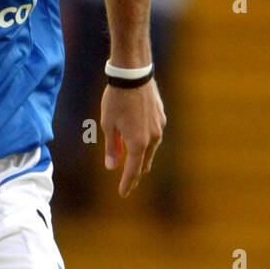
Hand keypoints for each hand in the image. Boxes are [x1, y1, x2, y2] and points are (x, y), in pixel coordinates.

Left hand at [101, 79, 165, 196]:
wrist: (133, 75)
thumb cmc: (116, 99)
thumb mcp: (108, 125)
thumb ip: (111, 148)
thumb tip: (112, 166)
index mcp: (137, 143)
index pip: (132, 170)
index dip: (127, 183)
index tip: (123, 193)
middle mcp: (152, 138)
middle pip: (144, 163)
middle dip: (136, 174)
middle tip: (129, 184)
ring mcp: (159, 127)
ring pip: (151, 149)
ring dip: (142, 158)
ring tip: (135, 165)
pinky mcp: (161, 117)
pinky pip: (154, 135)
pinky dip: (146, 142)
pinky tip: (141, 141)